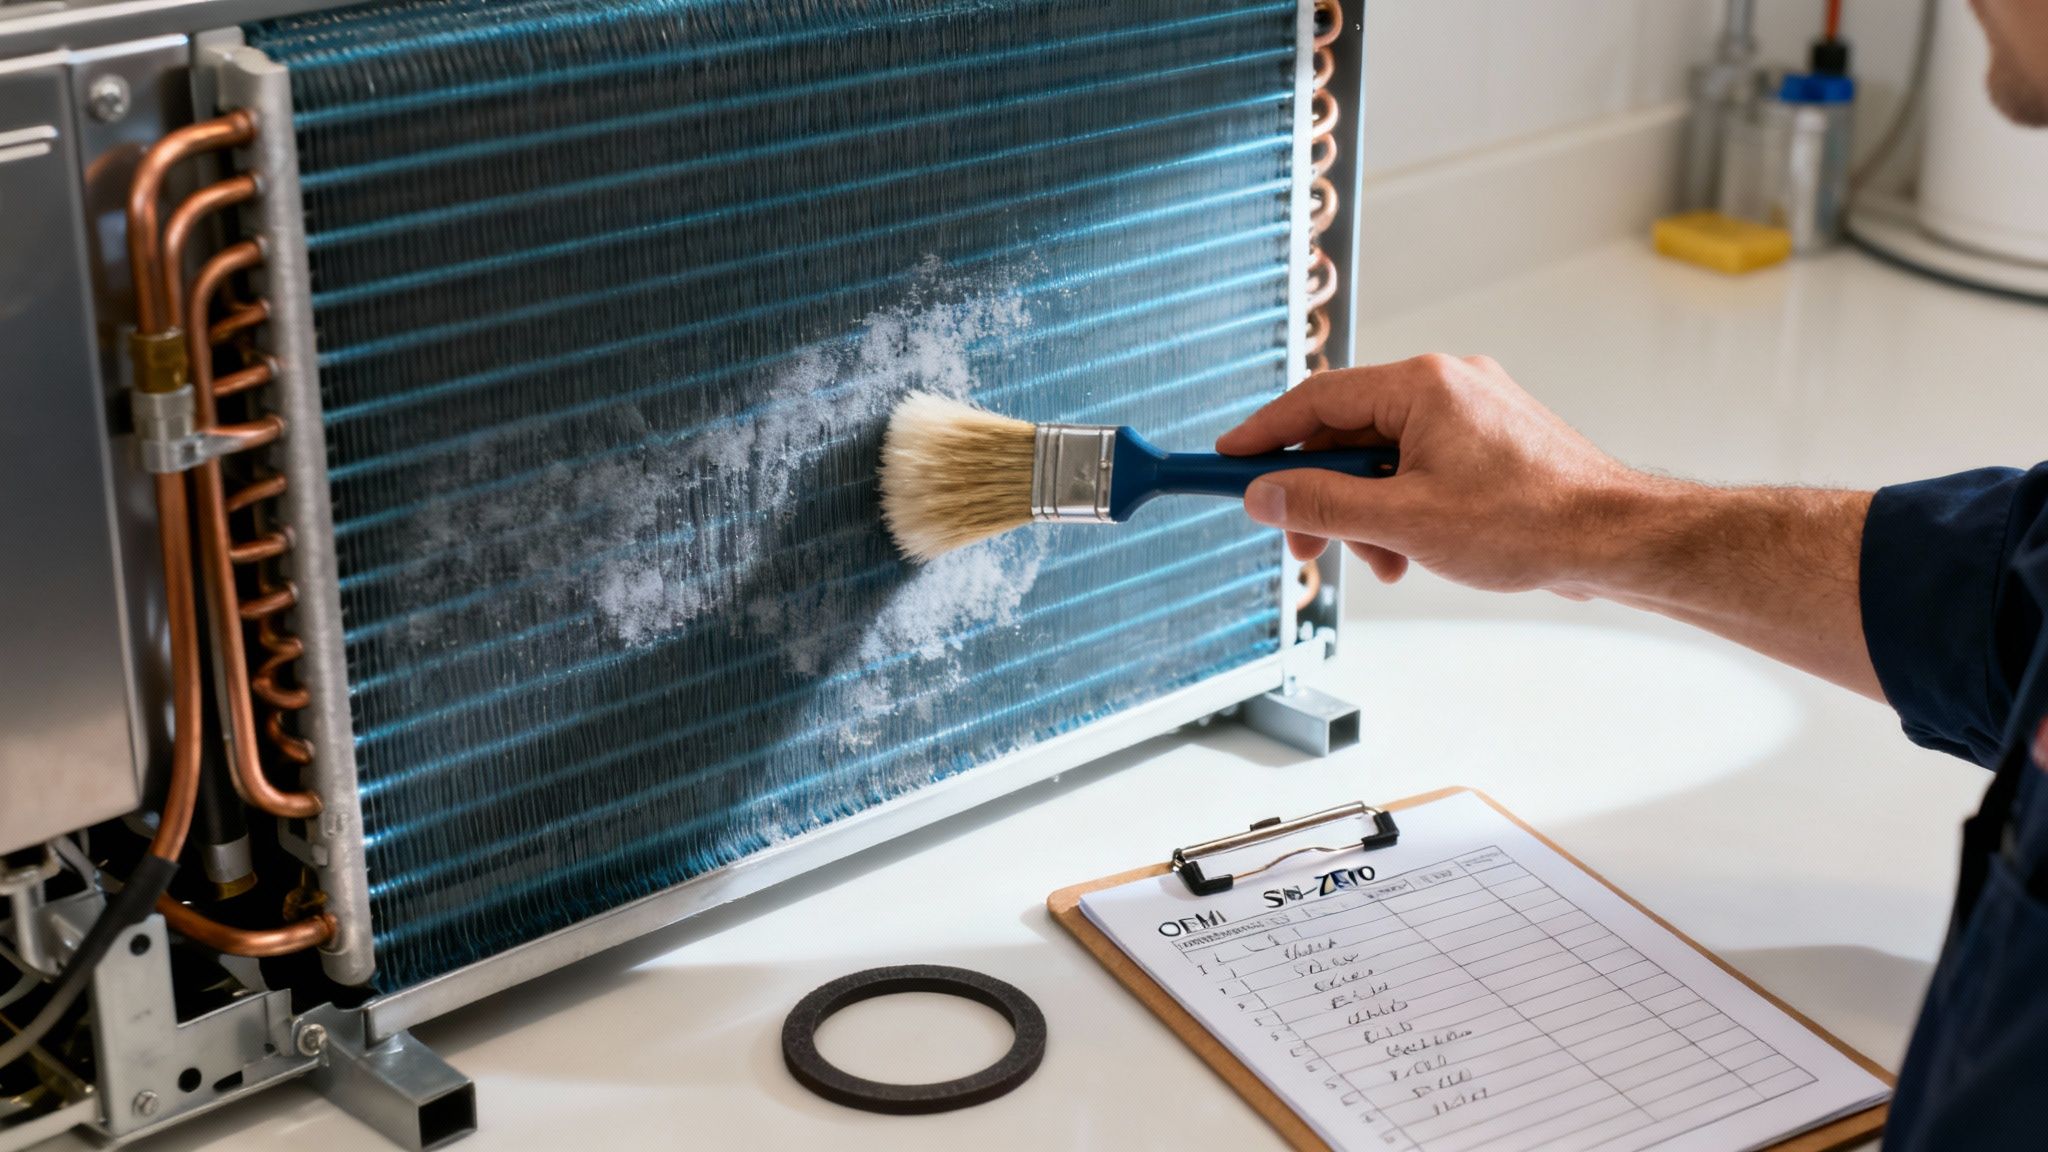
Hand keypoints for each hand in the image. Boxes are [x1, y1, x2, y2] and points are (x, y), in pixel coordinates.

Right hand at [1216, 355, 1643, 594]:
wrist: (1617, 539)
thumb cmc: (1531, 522)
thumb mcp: (1405, 520)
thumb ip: (1324, 503)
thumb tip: (1266, 493)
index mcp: (1421, 385)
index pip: (1314, 399)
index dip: (1263, 435)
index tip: (1226, 462)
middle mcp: (1446, 385)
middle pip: (1347, 431)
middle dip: (1323, 492)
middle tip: (1303, 539)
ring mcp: (1472, 412)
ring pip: (1384, 457)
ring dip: (1367, 511)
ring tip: (1386, 559)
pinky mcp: (1491, 442)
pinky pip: (1420, 467)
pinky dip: (1404, 508)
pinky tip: (1416, 551)